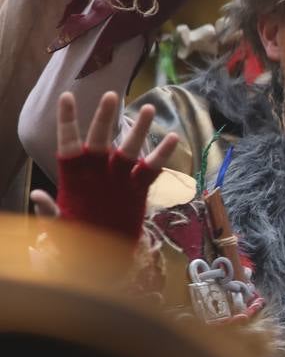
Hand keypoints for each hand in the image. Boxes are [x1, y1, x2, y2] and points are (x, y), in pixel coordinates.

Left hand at [33, 91, 178, 240]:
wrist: (101, 260)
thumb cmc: (75, 242)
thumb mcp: (59, 229)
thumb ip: (50, 212)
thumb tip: (38, 195)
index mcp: (74, 176)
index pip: (69, 142)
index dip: (68, 120)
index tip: (68, 97)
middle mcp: (97, 172)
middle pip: (101, 139)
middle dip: (105, 118)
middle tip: (111, 96)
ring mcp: (118, 179)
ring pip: (129, 149)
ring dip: (138, 130)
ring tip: (147, 109)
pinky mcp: (137, 190)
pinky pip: (151, 169)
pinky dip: (161, 155)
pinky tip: (173, 139)